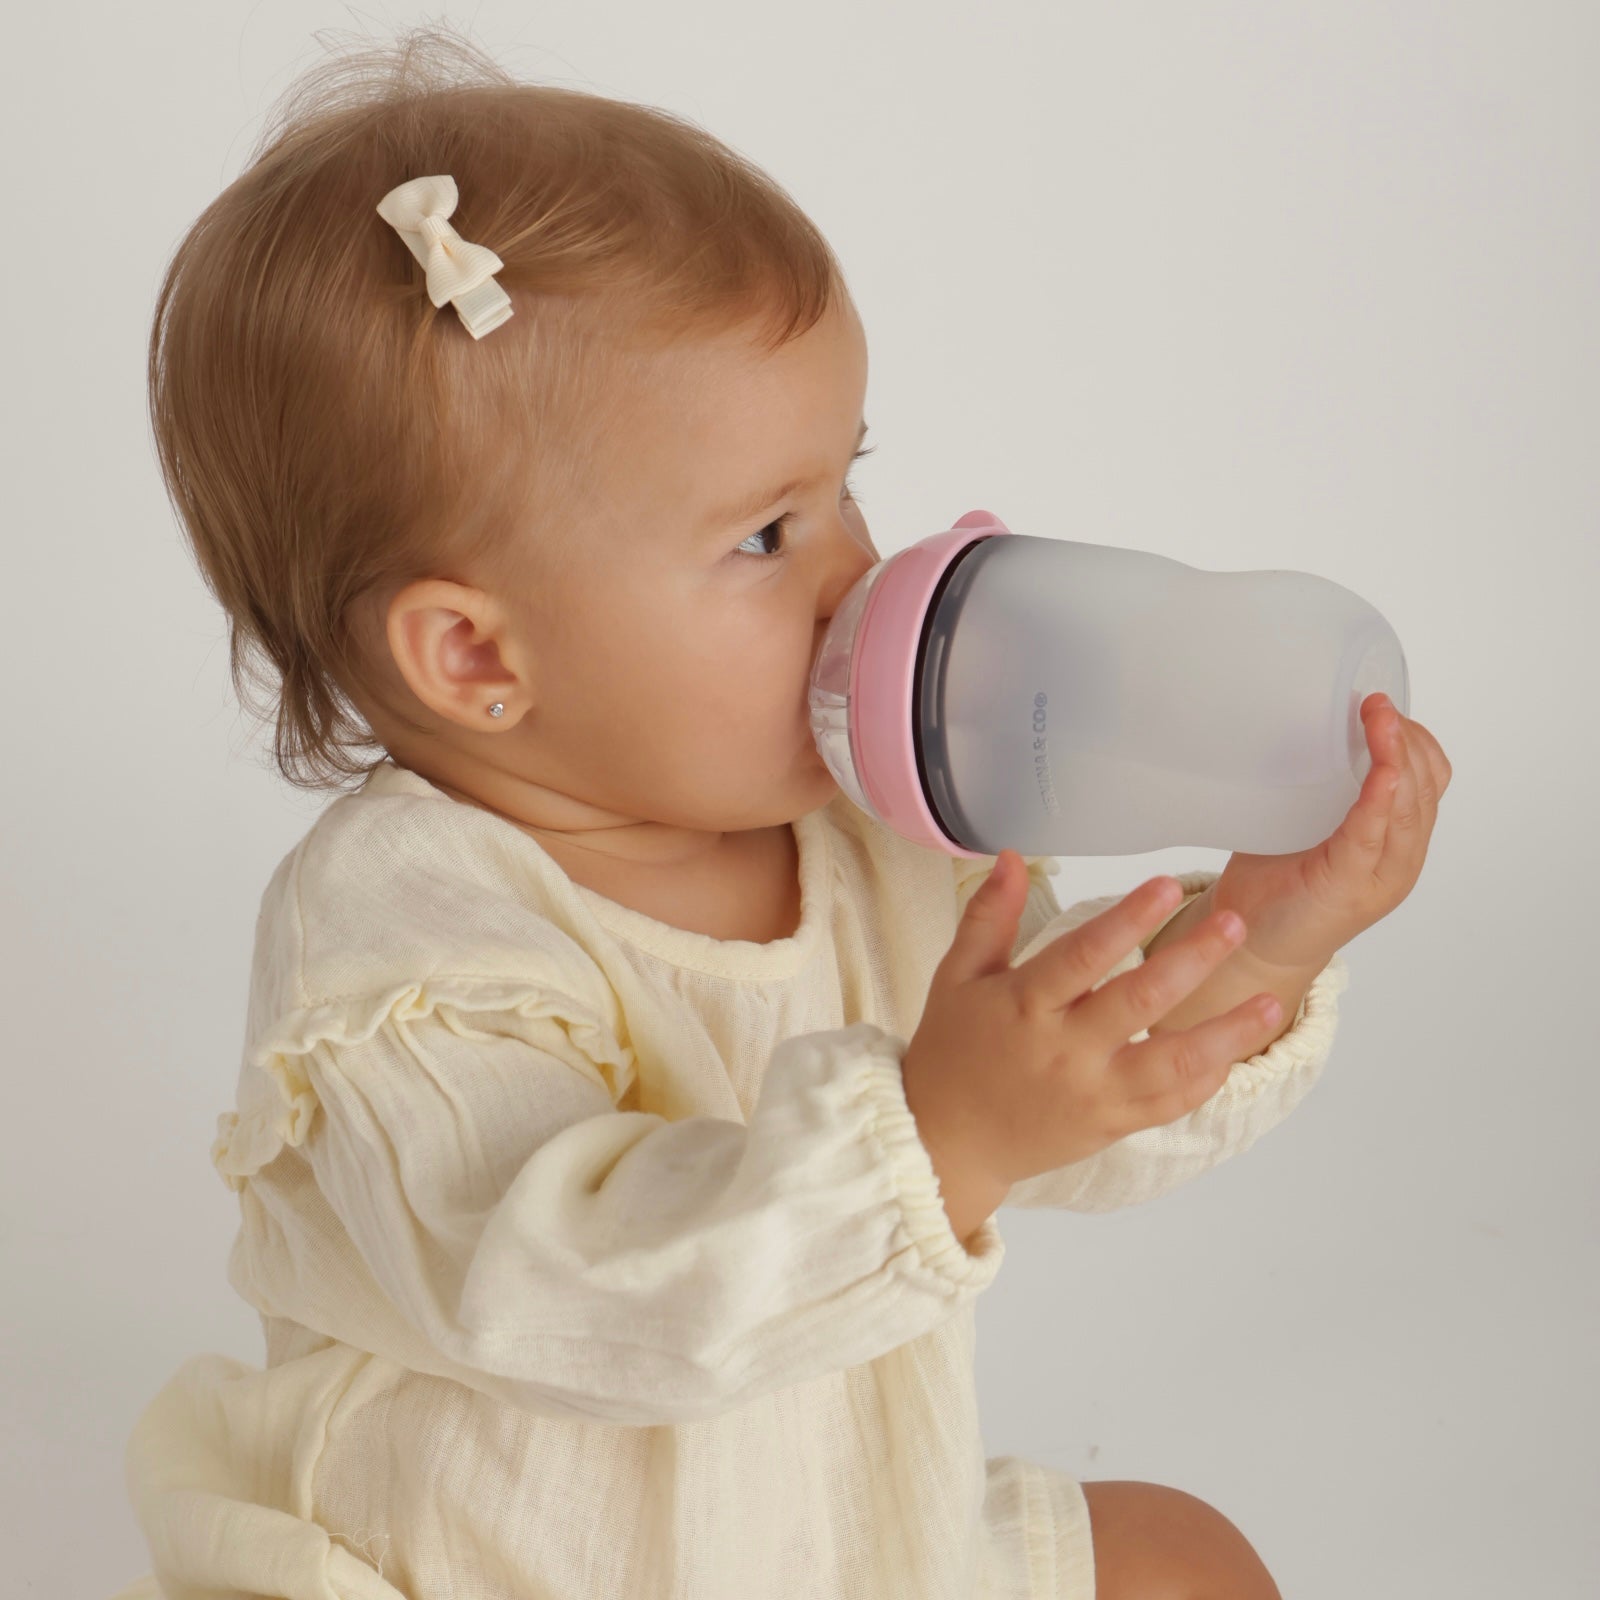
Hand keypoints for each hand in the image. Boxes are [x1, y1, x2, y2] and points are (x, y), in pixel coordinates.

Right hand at [904, 858, 1277, 1213]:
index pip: (1083, 955)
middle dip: (1193, 960)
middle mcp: (1063, 1050)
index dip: (1128, 920)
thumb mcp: (957, 975)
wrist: (947, 1139)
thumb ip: (988, 916)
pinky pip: (1169, 1104)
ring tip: (1270, 999)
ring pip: (1171, 1063)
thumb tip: (1009, 856)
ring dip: (1225, 1032)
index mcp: (1024, 1005)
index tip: (1166, 886)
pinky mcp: (1110, 1126)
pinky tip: (1236, 1048)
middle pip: (1139, 1001)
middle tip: (1235, 924)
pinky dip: (1207, 1079)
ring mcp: (1092, 1093)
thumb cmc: (953, 1049)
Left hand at [1208, 692, 1452, 973]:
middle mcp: (1399, 861)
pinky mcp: (1348, 888)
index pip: (1429, 782)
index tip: (1389, 705)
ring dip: (1398, 760)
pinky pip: (1372, 838)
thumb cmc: (1275, 881)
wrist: (1250, 944)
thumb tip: (1294, 719)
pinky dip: (1381, 803)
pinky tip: (1382, 776)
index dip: (1416, 741)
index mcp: (1395, 842)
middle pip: (1425, 790)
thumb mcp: (1302, 824)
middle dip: (1408, 741)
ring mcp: (1379, 877)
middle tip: (1379, 704)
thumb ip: (1314, 785)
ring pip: (1409, 809)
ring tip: (1381, 722)